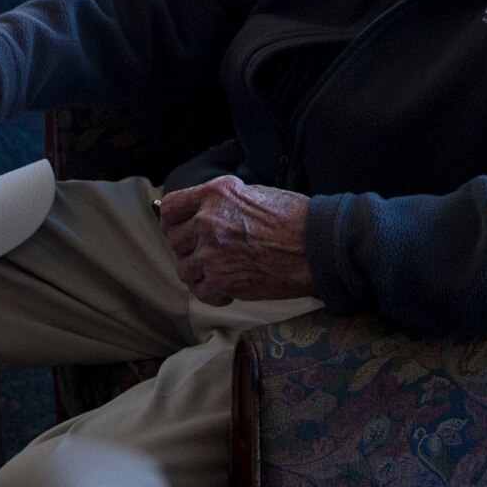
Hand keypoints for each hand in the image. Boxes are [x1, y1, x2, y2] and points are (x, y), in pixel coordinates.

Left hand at [157, 175, 313, 305]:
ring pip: (184, 268)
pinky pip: (200, 291)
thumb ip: (222, 203)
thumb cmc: (293, 218)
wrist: (316, 246)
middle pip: (175, 240)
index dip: (171, 221)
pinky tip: (226, 288)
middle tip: (207, 252)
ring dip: (198, 272)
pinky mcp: (223, 281)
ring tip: (217, 271)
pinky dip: (212, 293)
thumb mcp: (252, 194)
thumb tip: (203, 213)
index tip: (178, 228)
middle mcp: (207, 221)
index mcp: (214, 194)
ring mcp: (212, 253)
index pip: (170, 208)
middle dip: (188, 248)